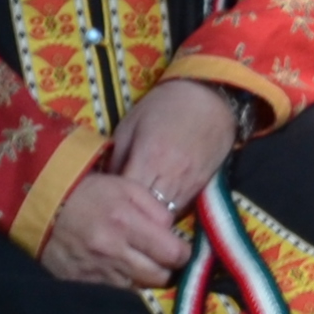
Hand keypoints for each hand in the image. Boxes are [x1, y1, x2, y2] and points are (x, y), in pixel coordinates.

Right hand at [40, 166, 193, 288]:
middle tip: (160, 258)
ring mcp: (97, 273)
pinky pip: (116, 294)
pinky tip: (120, 271)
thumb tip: (173, 233)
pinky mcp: (84, 285)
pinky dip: (123, 285)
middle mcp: (113, 252)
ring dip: (144, 278)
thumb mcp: (126, 187)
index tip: (179, 248)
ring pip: (139, 289)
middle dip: (166, 268)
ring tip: (139, 263)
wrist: (41, 209)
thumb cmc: (89, 194)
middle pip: (160, 277)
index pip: (173, 254)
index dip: (182, 253)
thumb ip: (156, 209)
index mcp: (126, 223)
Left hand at [102, 79, 249, 216]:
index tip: (104, 202)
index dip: (114, 203)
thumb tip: (106, 185)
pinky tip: (157, 203)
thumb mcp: (130, 125)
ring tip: (137, 211)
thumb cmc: (163, 106)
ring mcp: (189, 183)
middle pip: (147, 213)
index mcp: (149, 157)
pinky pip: (181, 209)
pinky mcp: (202, 186)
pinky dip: (167, 210)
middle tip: (117, 211)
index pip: (127, 197)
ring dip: (150, 216)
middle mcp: (171, 175)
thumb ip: (116, 158)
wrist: (209, 97)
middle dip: (132, 214)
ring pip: (166, 216)